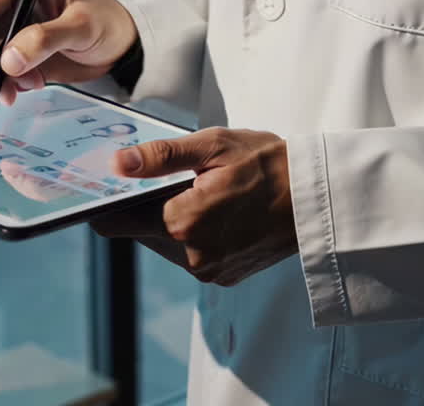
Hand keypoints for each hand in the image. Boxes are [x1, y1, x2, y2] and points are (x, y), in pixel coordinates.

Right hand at [0, 0, 138, 105]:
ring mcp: (11, 28)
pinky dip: (8, 84)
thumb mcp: (82, 27)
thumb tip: (9, 59)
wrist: (116, 42)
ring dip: (0, 78)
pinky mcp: (15, 52)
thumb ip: (46, 39)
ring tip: (33, 83)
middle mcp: (12, 1)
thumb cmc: (104, 21)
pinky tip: (34, 83)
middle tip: (4, 87)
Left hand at [92, 127, 298, 284]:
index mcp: (182, 221)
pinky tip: (217, 210)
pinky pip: (190, 255)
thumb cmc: (267, 163)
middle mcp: (190, 255)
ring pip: (165, 244)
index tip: (108, 185)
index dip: (107, 202)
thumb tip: (118, 164)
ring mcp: (207, 271)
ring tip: (201, 189)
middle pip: (141, 231)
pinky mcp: (222, 278)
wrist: (315, 198)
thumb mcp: (214, 145)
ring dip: (172, 219)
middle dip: (148, 205)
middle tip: (169, 175)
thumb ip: (161, 157)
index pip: (117, 222)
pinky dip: (194, 234)